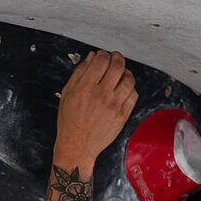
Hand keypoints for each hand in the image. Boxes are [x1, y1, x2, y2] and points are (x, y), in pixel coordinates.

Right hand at [54, 50, 137, 165]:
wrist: (77, 146)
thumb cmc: (70, 121)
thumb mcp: (67, 94)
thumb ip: (79, 73)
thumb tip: (92, 57)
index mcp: (85, 88)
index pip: (101, 60)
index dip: (103, 54)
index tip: (102, 56)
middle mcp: (101, 95)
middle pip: (118, 66)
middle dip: (117, 58)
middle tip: (115, 59)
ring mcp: (114, 106)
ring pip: (129, 79)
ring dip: (126, 72)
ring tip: (120, 74)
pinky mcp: (122, 116)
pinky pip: (133, 95)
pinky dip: (130, 88)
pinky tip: (123, 89)